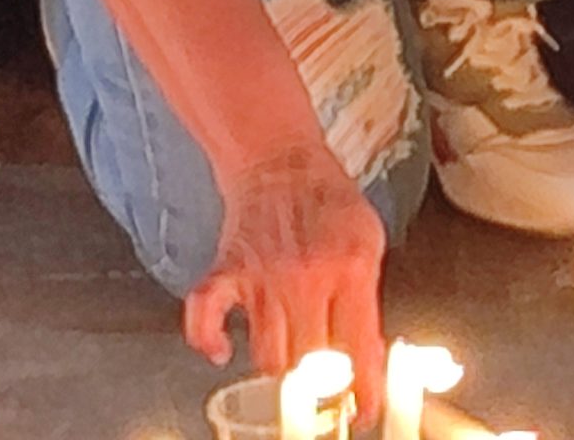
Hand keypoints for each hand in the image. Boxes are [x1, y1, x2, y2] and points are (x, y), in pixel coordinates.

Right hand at [184, 143, 388, 425]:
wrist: (282, 162)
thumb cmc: (330, 201)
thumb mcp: (369, 241)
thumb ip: (366, 295)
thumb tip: (368, 352)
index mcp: (350, 269)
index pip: (359, 345)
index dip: (364, 388)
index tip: (366, 411)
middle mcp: (305, 277)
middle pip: (310, 362)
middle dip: (321, 389)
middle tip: (326, 397)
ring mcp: (262, 276)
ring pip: (266, 355)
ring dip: (279, 371)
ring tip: (291, 374)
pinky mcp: (226, 271)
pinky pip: (204, 317)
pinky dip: (206, 341)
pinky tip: (221, 351)